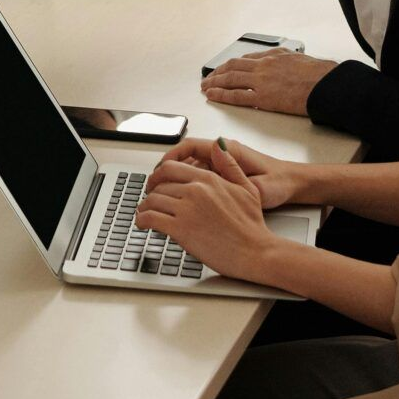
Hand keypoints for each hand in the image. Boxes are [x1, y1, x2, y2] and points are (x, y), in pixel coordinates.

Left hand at [133, 141, 281, 281]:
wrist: (255, 252)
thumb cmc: (252, 226)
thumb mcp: (247, 189)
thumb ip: (229, 166)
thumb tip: (218, 145)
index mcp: (208, 180)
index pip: (171, 168)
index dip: (158, 176)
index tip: (155, 183)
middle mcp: (196, 191)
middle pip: (159, 185)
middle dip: (151, 193)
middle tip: (149, 200)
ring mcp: (186, 210)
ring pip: (152, 201)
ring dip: (144, 207)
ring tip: (144, 213)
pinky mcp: (180, 229)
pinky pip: (151, 219)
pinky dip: (142, 220)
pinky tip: (143, 224)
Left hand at [200, 49, 337, 116]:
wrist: (328, 85)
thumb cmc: (321, 74)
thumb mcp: (299, 59)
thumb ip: (285, 60)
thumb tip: (283, 62)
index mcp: (274, 55)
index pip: (245, 58)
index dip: (230, 64)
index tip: (223, 68)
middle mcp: (264, 64)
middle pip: (233, 66)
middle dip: (218, 72)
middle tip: (209, 78)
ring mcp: (262, 80)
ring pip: (230, 79)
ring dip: (215, 83)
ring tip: (205, 87)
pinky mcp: (263, 97)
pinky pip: (236, 95)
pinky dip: (221, 95)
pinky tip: (212, 96)